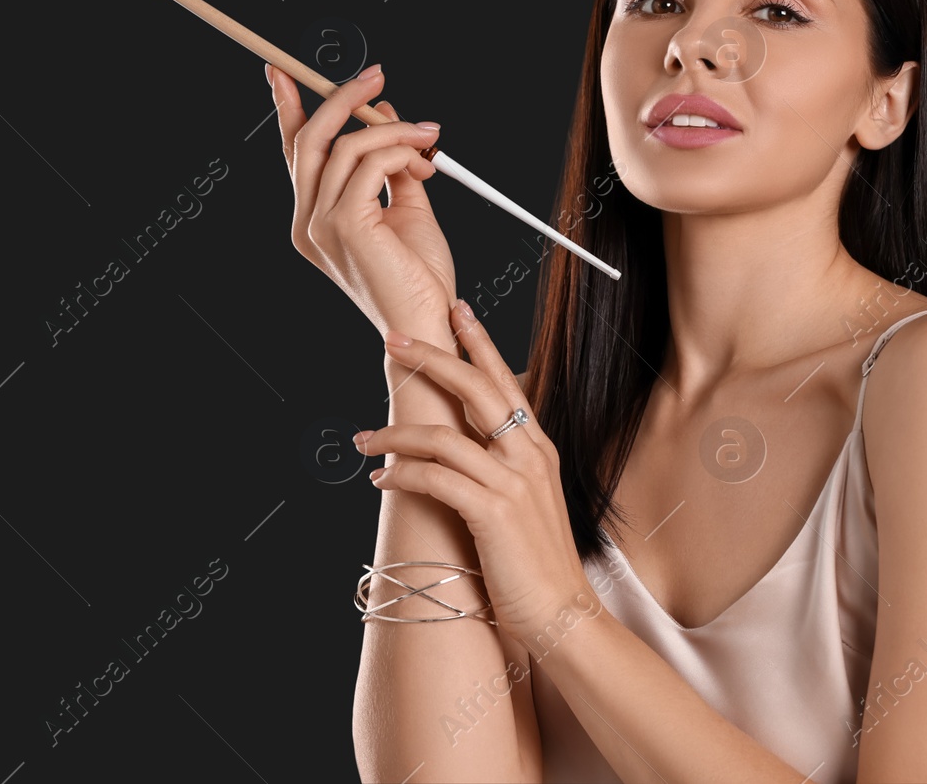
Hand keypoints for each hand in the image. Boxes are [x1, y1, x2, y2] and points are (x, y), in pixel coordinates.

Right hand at [271, 62, 456, 334]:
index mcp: (315, 219)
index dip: (288, 110)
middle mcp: (308, 222)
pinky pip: (371, 163)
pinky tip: (423, 162)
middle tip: (376, 76)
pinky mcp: (345, 225)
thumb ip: (393, 164)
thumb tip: (385, 115)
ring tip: (429, 136)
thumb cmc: (419, 277)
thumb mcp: (407, 207)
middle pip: (310, 139)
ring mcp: (322, 224)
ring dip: (395, 129)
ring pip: (347, 145)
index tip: (285, 73)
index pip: (296, 154)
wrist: (429, 323)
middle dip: (341, 98)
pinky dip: (401, 151)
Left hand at [354, 300, 597, 645]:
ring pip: (443, 434)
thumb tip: (461, 447)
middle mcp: (530, 455)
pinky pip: (435, 477)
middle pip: (475, 387)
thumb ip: (502, 468)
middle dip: (431, 357)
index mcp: (538, 448)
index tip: (455, 311)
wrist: (563, 614)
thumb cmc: (537, 564)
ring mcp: (513, 482)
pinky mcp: (493, 511)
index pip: (506, 380)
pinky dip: (401, 474)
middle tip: (393, 340)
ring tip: (363, 440)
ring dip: (394, 433)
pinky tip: (381, 480)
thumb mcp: (526, 503)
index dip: (480, 343)